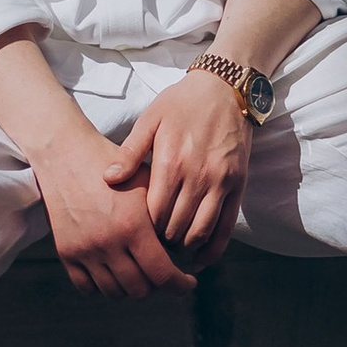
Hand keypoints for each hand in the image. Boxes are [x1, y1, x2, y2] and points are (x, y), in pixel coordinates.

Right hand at [32, 128, 195, 300]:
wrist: (65, 154)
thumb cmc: (111, 164)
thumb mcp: (145, 182)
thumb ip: (164, 217)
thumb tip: (181, 248)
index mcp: (133, 226)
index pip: (163, 274)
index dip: (180, 284)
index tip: (187, 282)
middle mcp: (108, 243)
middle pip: (140, 289)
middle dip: (156, 285)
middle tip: (161, 273)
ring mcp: (85, 250)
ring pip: (114, 292)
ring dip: (130, 288)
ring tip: (139, 273)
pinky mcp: (66, 253)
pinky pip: (87, 287)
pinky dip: (102, 287)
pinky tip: (113, 274)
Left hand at [113, 71, 251, 262]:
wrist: (226, 88)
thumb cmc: (182, 103)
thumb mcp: (151, 118)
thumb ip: (130, 151)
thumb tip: (108, 179)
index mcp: (171, 162)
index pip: (153, 214)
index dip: (143, 231)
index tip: (135, 233)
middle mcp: (197, 176)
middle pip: (174, 228)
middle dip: (160, 242)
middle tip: (150, 245)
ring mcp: (220, 183)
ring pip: (199, 232)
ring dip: (183, 247)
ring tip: (170, 248)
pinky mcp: (237, 185)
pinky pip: (226, 228)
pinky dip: (212, 249)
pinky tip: (200, 259)